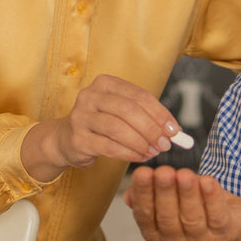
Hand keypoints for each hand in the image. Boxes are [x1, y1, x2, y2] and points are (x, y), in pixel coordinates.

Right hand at [25, 75, 178, 178]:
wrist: (65, 139)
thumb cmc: (100, 124)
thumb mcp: (121, 113)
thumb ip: (146, 118)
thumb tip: (174, 132)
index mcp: (105, 83)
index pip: (139, 95)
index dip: (160, 113)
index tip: (174, 130)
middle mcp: (90, 95)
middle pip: (128, 110)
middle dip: (151, 129)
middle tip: (165, 144)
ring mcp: (81, 116)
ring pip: (117, 128)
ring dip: (140, 142)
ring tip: (153, 152)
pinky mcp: (77, 138)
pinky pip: (108, 145)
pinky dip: (128, 153)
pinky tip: (139, 157)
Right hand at [124, 165, 240, 240]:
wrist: (235, 229)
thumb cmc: (199, 209)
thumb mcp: (171, 203)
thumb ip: (151, 197)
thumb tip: (128, 195)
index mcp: (157, 234)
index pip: (145, 215)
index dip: (143, 194)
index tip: (142, 172)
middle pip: (167, 218)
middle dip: (164, 192)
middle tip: (163, 171)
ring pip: (192, 217)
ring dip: (187, 194)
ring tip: (185, 174)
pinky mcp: (224, 235)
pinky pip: (217, 216)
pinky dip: (212, 198)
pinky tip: (208, 181)